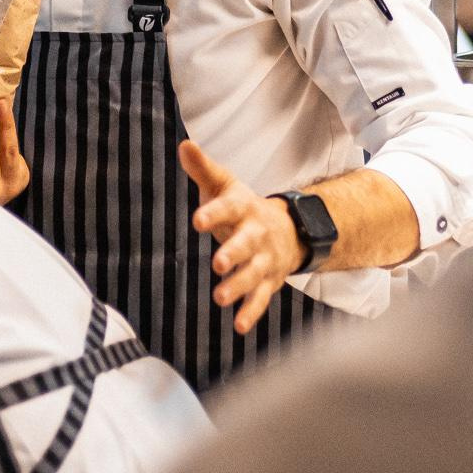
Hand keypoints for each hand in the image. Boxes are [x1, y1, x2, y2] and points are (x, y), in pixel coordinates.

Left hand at [179, 140, 304, 337]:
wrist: (289, 229)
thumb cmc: (242, 207)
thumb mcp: (226, 185)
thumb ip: (203, 169)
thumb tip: (183, 145)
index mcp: (244, 207)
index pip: (229, 208)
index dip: (214, 213)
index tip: (196, 221)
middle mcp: (257, 233)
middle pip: (247, 242)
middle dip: (234, 252)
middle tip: (218, 263)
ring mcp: (265, 259)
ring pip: (254, 273)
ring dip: (238, 286)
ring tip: (219, 298)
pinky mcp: (269, 281)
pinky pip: (261, 298)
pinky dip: (251, 312)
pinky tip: (238, 326)